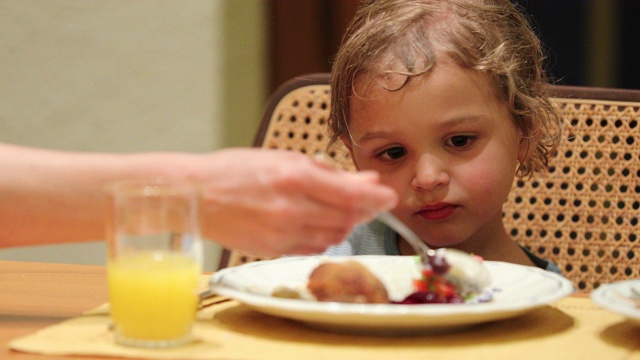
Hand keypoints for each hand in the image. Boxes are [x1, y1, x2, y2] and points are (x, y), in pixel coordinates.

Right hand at [198, 148, 397, 255]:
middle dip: (365, 211)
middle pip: (347, 218)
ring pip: (334, 236)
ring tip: (343, 210)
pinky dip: (325, 236)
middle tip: (370, 202)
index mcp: (294, 177)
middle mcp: (291, 208)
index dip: (376, 197)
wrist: (194, 196)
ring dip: (346, 224)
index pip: (350, 194)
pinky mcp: (275, 250)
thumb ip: (326, 172)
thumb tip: (365, 181)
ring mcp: (283, 233)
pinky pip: (314, 248)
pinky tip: (320, 223)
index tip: (390, 195)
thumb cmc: (234, 171)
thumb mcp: (282, 159)